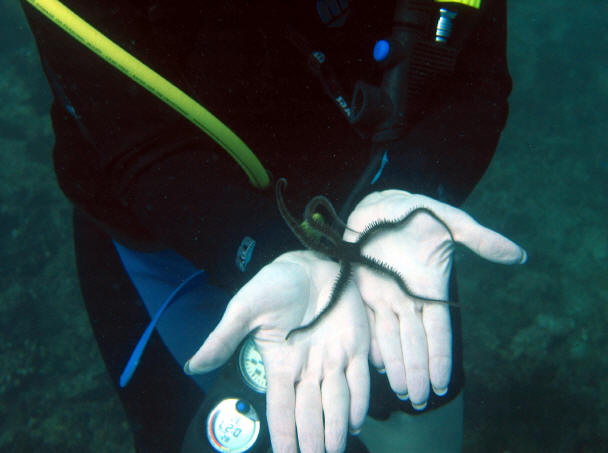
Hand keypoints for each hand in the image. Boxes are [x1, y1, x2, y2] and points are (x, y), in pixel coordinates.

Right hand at [186, 251, 369, 452]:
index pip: (281, 408)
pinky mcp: (355, 346)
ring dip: (334, 429)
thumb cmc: (274, 284)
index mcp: (281, 364)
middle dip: (311, 439)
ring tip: (332, 451)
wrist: (309, 262)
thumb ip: (222, 339)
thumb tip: (191, 366)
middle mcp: (307, 368)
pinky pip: (358, 379)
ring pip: (335, 402)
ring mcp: (332, 358)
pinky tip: (356, 422)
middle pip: (309, 412)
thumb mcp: (244, 309)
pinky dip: (358, 402)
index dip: (283, 434)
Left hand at [344, 190, 526, 408]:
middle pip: (415, 343)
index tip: (443, 384)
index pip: (438, 331)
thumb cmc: (418, 212)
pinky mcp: (363, 288)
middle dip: (418, 372)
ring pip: (392, 338)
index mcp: (430, 288)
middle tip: (420, 401)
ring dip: (397, 365)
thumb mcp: (451, 221)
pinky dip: (371, 342)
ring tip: (401, 392)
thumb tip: (520, 255)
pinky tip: (374, 365)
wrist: (381, 203)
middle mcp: (408, 298)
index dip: (441, 358)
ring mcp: (384, 295)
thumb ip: (481, 239)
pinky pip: (367, 320)